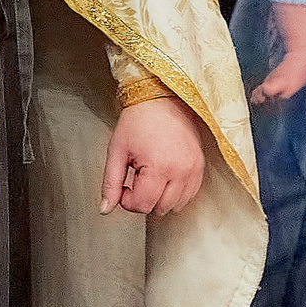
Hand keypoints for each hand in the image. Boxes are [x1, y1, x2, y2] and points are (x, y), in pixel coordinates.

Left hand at [102, 96, 206, 216]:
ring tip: (151, 176)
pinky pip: (190, 193)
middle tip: (136, 178)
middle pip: (160, 208)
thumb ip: (110, 184)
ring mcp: (193, 169)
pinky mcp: (200, 165)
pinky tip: (165, 178)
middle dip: (144, 199)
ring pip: (176, 204)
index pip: (143, 205)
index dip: (128, 200)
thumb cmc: (138, 120)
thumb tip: (105, 208)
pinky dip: (176, 193)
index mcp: (159, 168)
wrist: (160, 98)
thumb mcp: (116, 152)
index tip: (124, 185)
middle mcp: (181, 171)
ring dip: (161, 198)